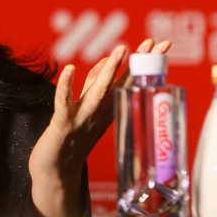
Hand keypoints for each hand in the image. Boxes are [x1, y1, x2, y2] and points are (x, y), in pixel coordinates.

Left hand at [29, 38, 171, 216]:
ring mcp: (82, 119)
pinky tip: (68, 69)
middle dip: (136, 64)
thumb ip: (96, 85)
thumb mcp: (87, 107)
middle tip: (152, 42)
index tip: (160, 44)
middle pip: (121, 84)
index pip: (130, 81)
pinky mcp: (62, 125)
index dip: (144, 62)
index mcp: (108, 109)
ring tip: (120, 50)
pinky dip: (66, 86)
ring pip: (98, 93)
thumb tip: (107, 61)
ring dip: (109, 72)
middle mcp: (99, 113)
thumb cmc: (71, 140)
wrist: (55, 173)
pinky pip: (64, 103)